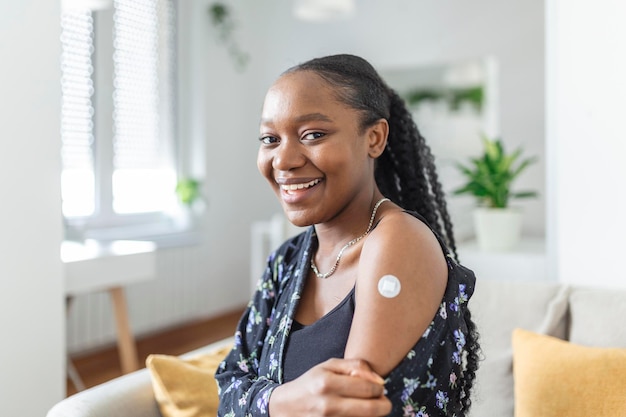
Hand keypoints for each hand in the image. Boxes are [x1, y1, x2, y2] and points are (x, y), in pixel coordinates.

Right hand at [269, 358, 391, 416]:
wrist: (286, 408)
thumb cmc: (310, 384)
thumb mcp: (328, 367)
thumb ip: (356, 366)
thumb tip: (379, 379)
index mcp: (328, 383)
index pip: (369, 388)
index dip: (379, 389)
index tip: (378, 388)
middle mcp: (329, 405)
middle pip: (373, 409)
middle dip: (383, 404)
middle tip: (380, 400)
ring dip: (373, 414)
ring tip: (366, 406)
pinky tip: (355, 413)